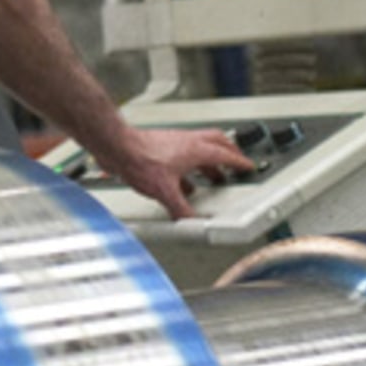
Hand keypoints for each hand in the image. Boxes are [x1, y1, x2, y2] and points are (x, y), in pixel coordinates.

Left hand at [109, 127, 252, 219]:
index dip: (239, 162)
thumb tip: (191, 224)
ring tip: (213, 175)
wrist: (116, 147)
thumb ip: (181, 210)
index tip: (249, 167)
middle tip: (236, 163)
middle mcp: (187, 142)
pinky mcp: (161, 146)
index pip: (225, 154)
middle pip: (217, 141)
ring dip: (209, 160)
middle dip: (230, 153)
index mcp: (195, 149)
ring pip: (199, 147)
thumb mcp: (165, 191)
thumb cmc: (139, 159)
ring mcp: (174, 142)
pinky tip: (182, 182)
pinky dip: (188, 167)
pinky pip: (182, 154)